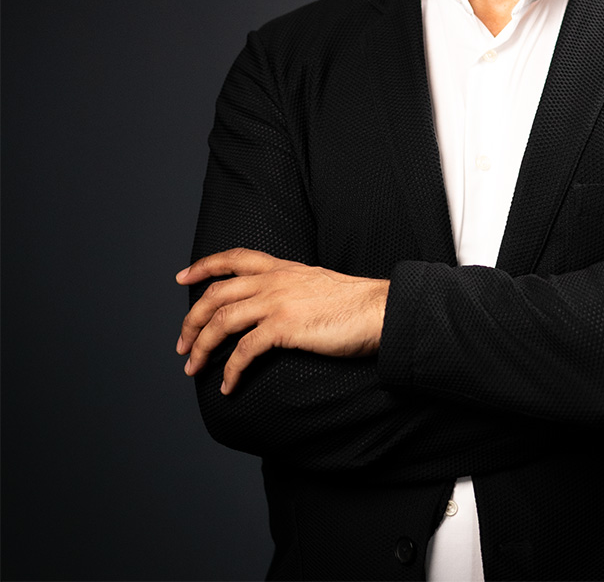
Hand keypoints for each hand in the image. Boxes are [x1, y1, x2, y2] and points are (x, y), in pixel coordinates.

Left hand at [175, 249, 388, 393]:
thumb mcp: (318, 283)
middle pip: (216, 294)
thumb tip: (279, 305)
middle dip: (192, 320)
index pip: (234, 258)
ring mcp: (278, 302)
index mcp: (283, 268)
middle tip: (182, 344)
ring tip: (193, 368)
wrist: (379, 310)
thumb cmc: (356, 304)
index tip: (182, 277)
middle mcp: (275, 280)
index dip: (204, 266)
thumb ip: (294, 287)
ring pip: (221, 321)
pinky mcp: (284, 327)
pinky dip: (230, 371)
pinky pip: (243, 351)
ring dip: (201, 347)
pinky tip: (228, 386)